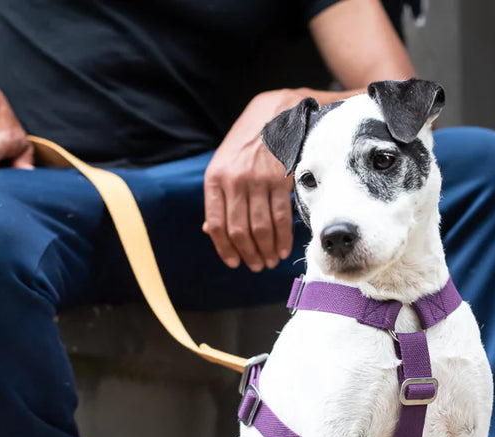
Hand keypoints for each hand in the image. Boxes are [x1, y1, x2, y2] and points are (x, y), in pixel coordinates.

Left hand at [203, 90, 299, 270]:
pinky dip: (282, 238)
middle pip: (238, 231)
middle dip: (248, 254)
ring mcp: (257, 180)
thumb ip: (218, 197)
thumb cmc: (249, 142)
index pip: (216, 224)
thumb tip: (211, 231)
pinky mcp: (279, 179)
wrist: (276, 112)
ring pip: (260, 228)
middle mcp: (233, 180)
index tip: (234, 263)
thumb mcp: (224, 164)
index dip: (225, 249)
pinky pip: (280, 217)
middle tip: (256, 266)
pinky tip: (283, 249)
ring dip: (266, 250)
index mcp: (214, 178)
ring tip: (270, 261)